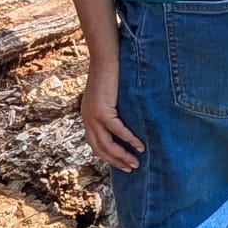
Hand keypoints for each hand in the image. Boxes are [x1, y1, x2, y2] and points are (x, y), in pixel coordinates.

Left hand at [81, 58, 143, 172]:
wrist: (106, 58)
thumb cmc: (110, 73)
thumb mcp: (108, 96)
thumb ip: (111, 110)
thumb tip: (125, 121)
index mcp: (87, 117)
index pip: (95, 144)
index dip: (108, 156)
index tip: (121, 163)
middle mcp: (87, 119)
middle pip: (100, 149)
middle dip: (116, 161)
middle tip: (130, 168)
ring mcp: (93, 116)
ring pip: (107, 144)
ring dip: (122, 156)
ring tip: (136, 163)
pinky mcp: (103, 111)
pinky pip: (118, 131)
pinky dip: (129, 140)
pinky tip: (140, 146)